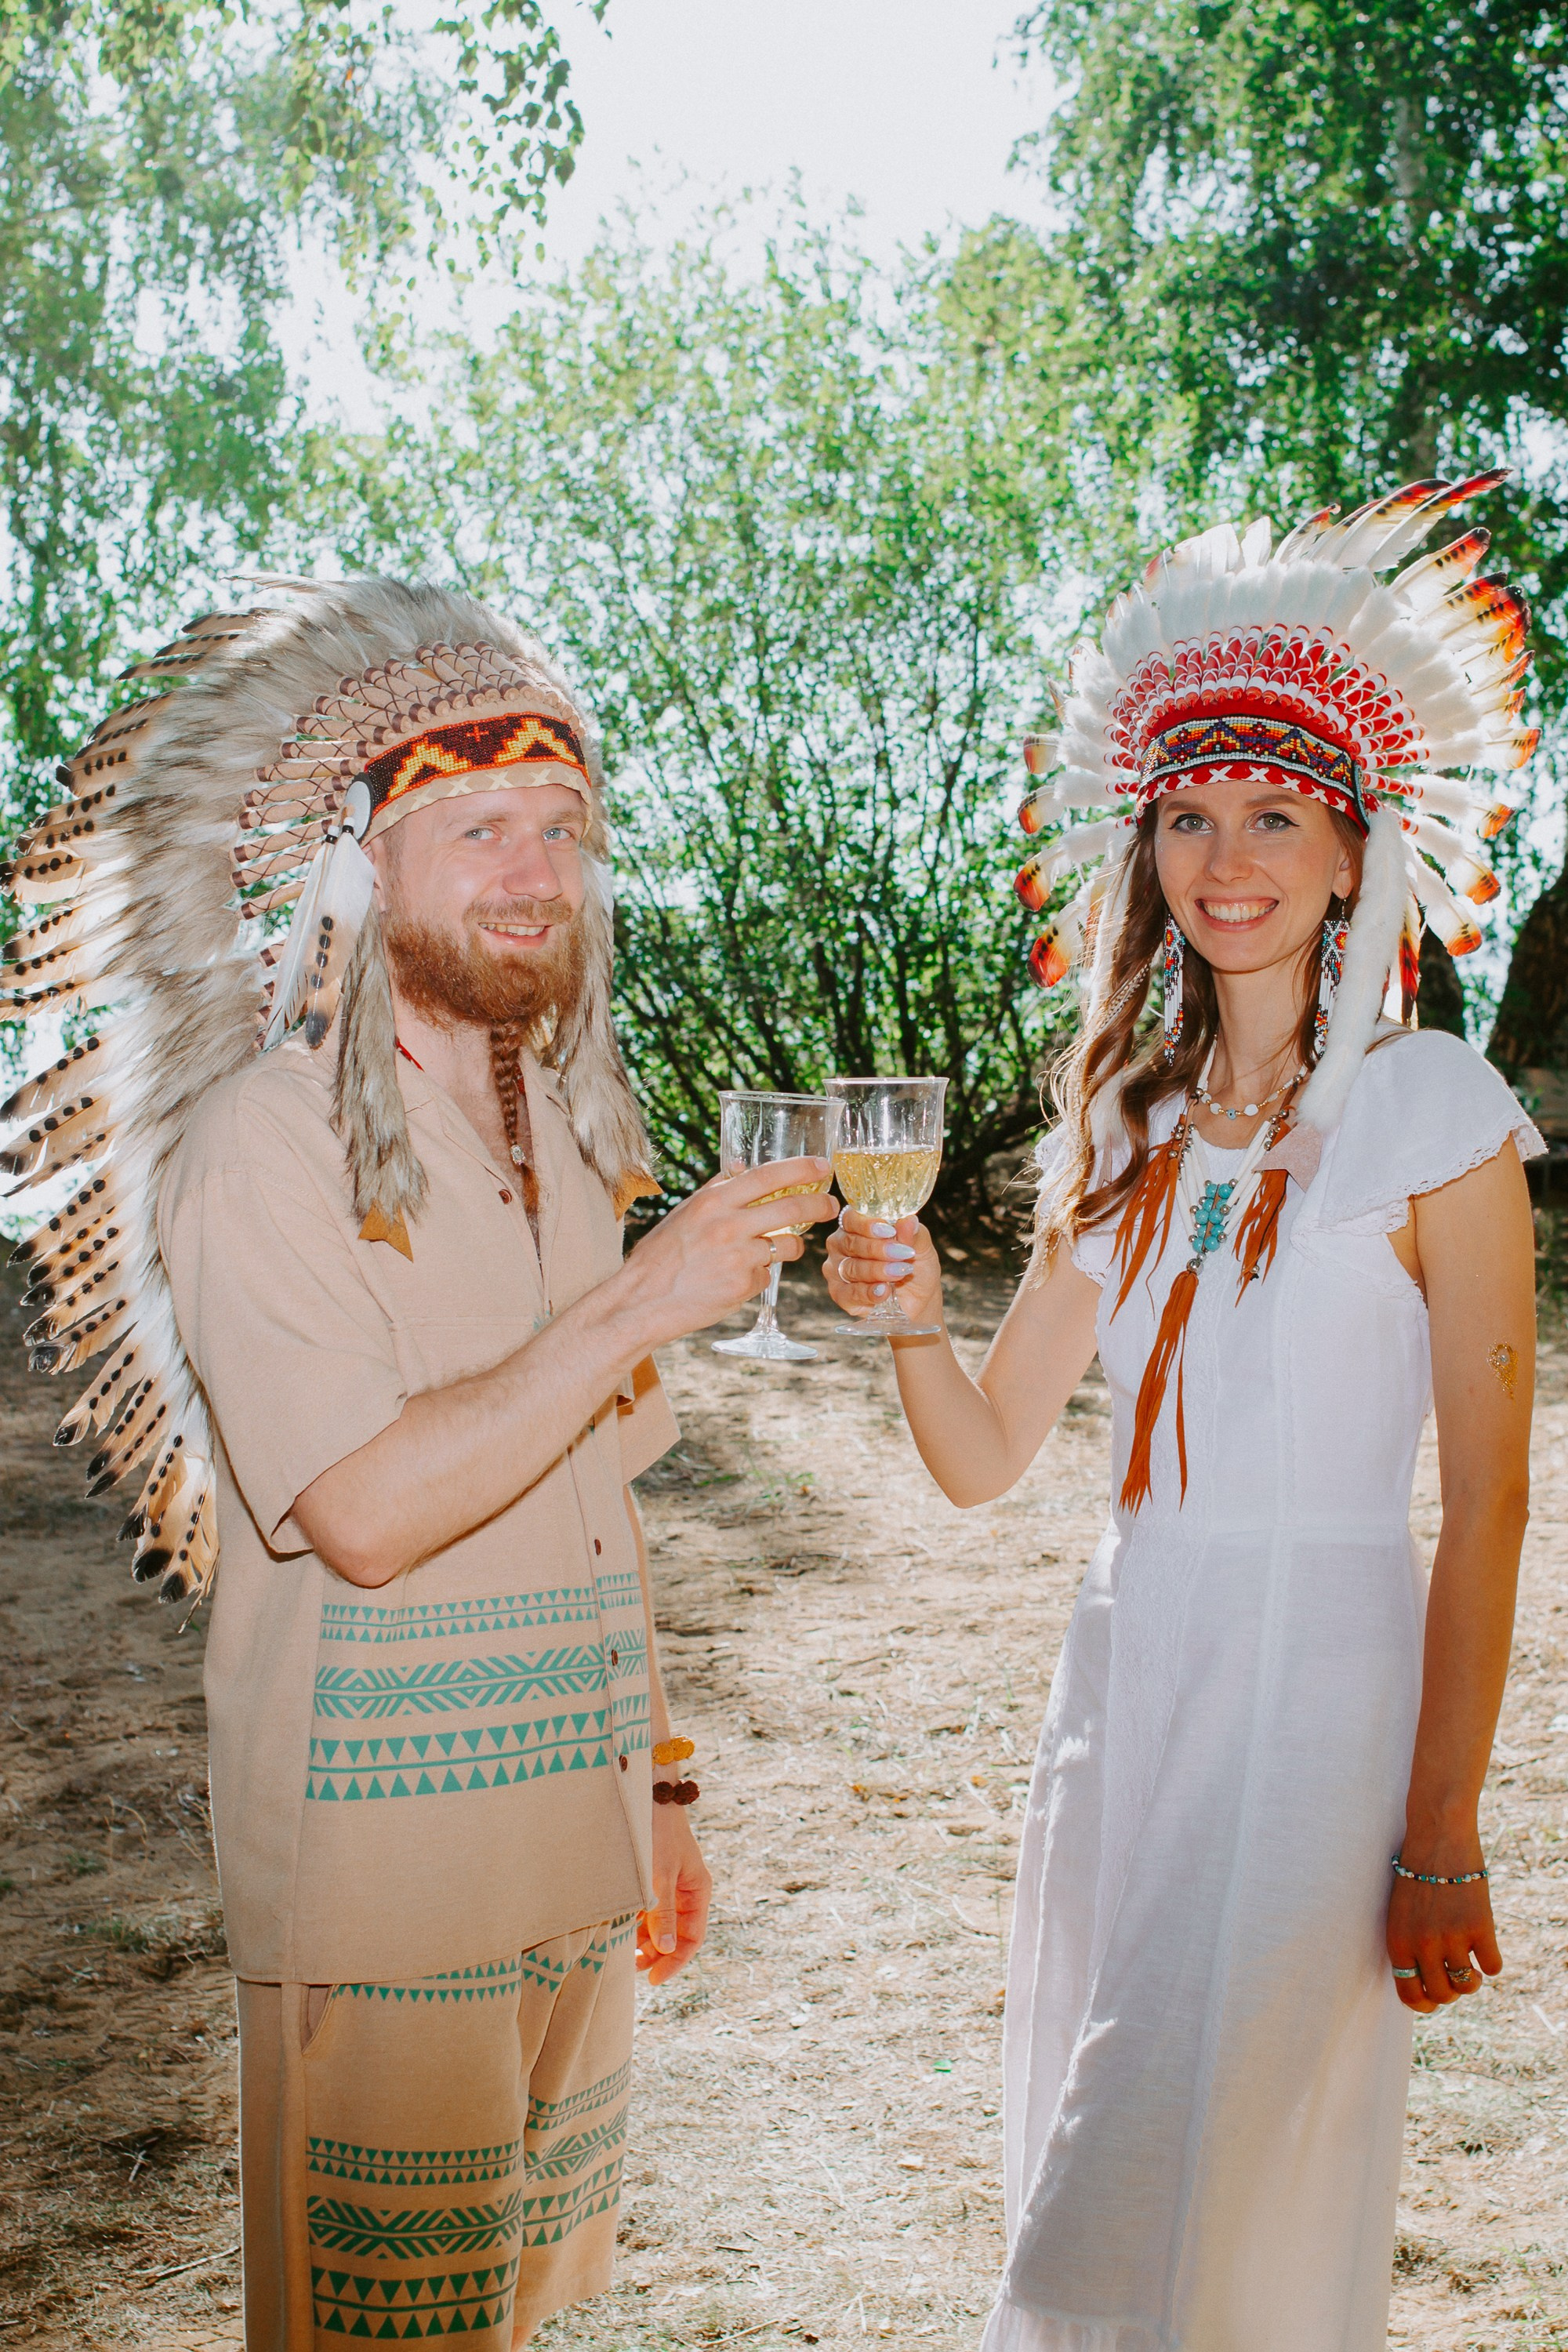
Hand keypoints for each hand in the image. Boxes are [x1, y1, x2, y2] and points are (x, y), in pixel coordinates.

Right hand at [622, 1157, 836, 1349]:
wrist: (642, 1301)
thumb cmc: (660, 1257)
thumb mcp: (683, 1214)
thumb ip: (714, 1190)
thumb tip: (740, 1166)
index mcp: (713, 1202)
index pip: (768, 1175)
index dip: (801, 1168)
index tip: (822, 1165)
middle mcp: (729, 1226)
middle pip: (792, 1207)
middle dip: (820, 1205)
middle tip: (830, 1206)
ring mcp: (739, 1257)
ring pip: (788, 1244)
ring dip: (791, 1246)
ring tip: (778, 1249)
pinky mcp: (744, 1285)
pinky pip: (767, 1274)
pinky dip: (759, 1275)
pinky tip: (735, 1279)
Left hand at [636, 1801, 711, 1985]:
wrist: (645, 1794)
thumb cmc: (657, 1833)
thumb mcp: (660, 1876)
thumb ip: (664, 1914)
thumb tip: (668, 1950)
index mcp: (697, 1890)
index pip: (692, 1938)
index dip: (675, 1961)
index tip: (654, 1979)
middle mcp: (685, 1890)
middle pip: (676, 1934)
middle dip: (658, 1953)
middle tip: (634, 1968)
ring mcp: (668, 1884)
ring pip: (660, 1923)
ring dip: (645, 1940)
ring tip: (624, 1952)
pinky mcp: (651, 1877)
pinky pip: (647, 1909)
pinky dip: (636, 1922)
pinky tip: (620, 1930)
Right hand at [823, 1206, 943, 1331]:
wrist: (919, 1300)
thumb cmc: (915, 1267)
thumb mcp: (922, 1248)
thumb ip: (914, 1234)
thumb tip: (908, 1220)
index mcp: (856, 1226)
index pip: (851, 1218)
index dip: (867, 1224)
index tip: (889, 1231)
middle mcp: (842, 1245)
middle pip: (850, 1243)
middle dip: (877, 1249)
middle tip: (901, 1254)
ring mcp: (837, 1270)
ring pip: (850, 1268)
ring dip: (877, 1270)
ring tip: (900, 1273)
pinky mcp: (841, 1295)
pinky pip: (849, 1293)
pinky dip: (868, 1292)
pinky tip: (884, 1291)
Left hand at [1387, 1852, 1501, 2013]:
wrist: (1437, 1838)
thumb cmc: (1416, 1873)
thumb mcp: (1400, 1913)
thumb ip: (1409, 1946)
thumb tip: (1424, 1983)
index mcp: (1398, 1941)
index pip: (1409, 1994)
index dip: (1424, 2004)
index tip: (1434, 1999)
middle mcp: (1423, 1943)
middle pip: (1441, 1995)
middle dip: (1450, 1993)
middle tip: (1455, 1977)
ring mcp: (1452, 1936)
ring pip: (1467, 1985)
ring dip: (1472, 1981)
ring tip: (1471, 1966)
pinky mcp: (1479, 1926)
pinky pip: (1492, 1966)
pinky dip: (1492, 1962)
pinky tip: (1485, 1947)